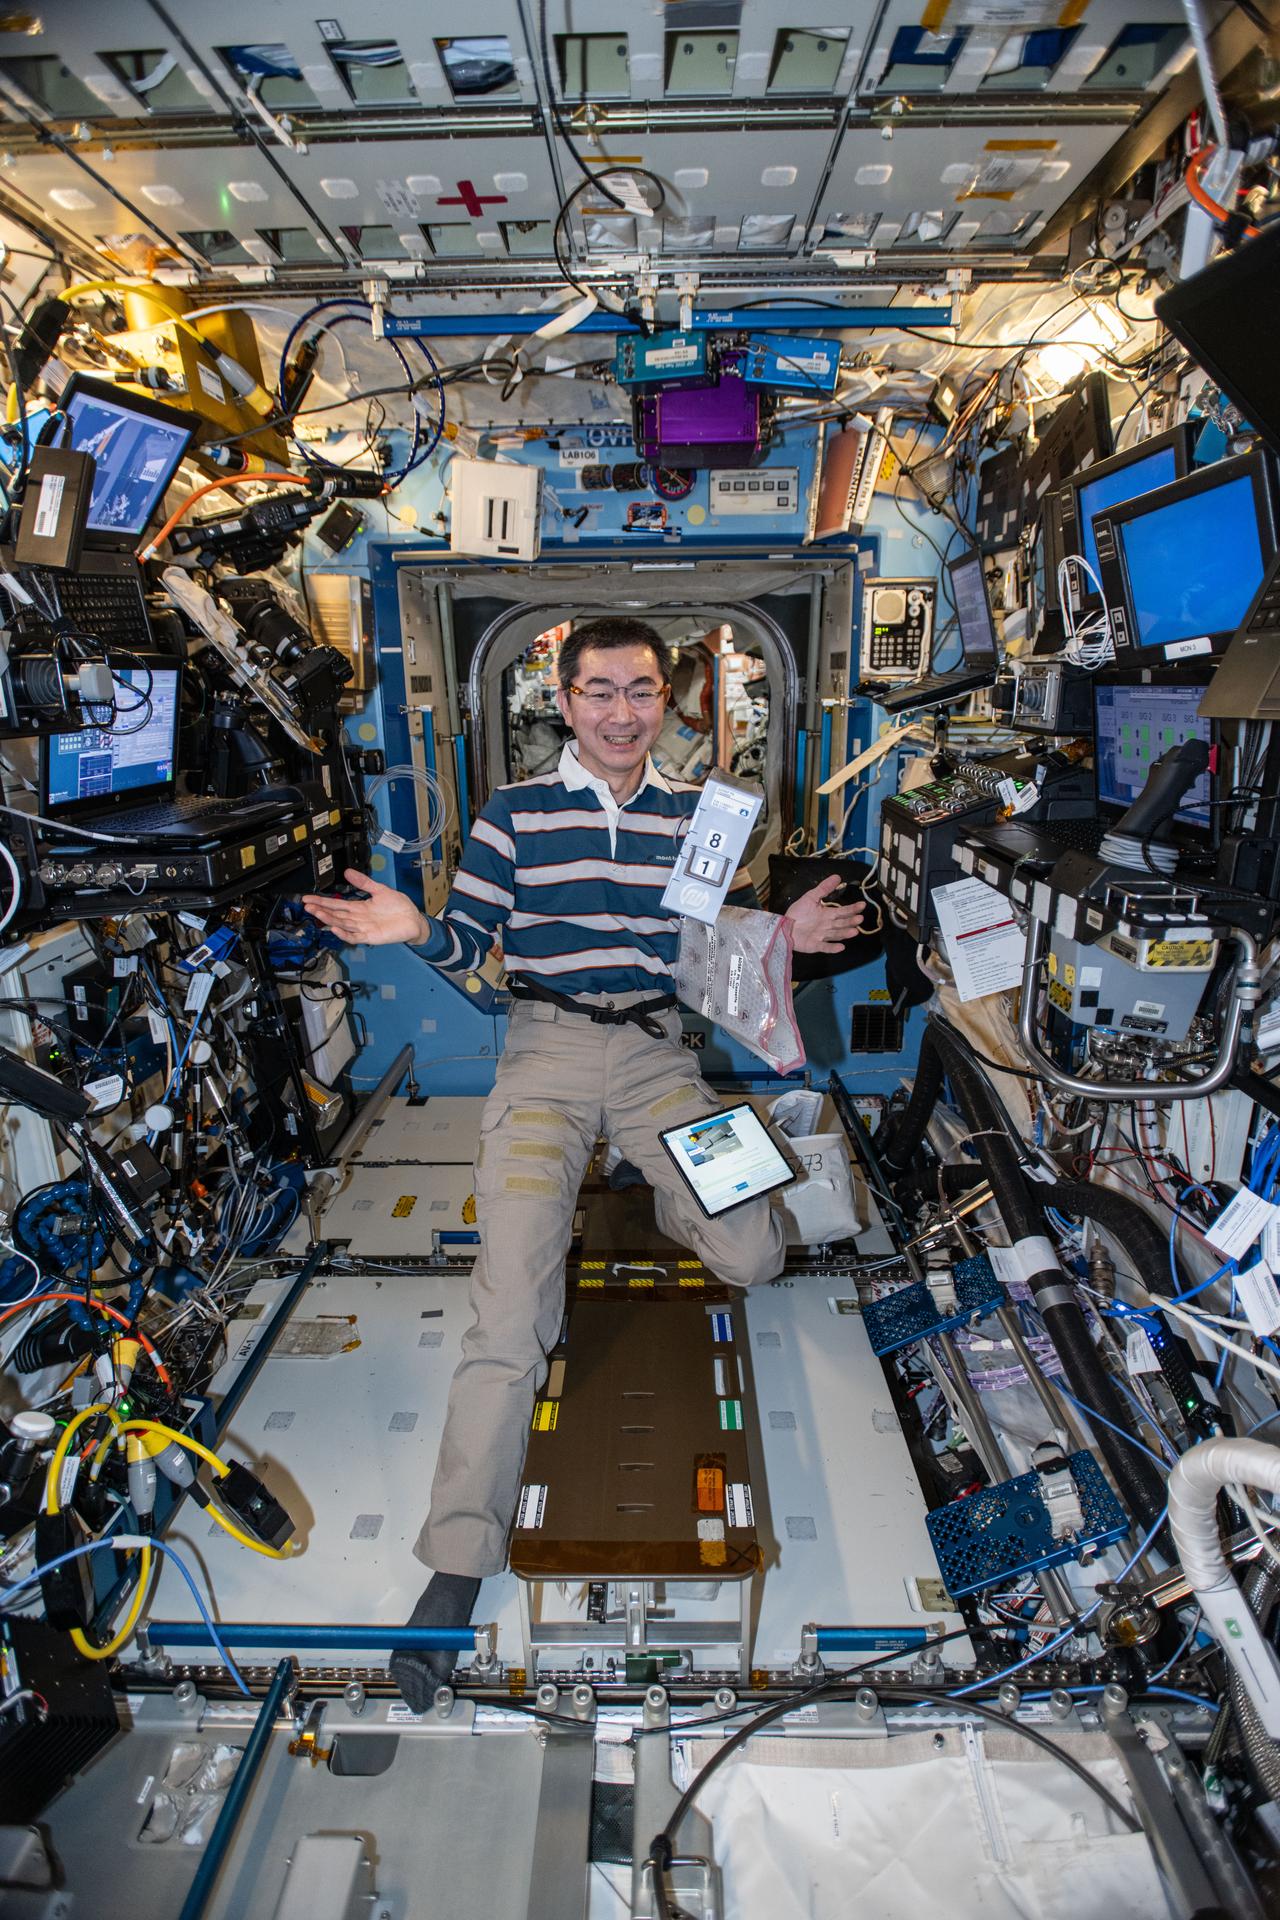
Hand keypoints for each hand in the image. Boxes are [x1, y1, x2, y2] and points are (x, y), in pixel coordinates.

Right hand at [300, 869, 430, 946]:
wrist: (414, 920)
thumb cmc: (399, 907)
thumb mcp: (380, 890)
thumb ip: (364, 882)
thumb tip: (348, 872)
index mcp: (359, 907)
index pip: (336, 904)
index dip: (322, 901)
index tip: (308, 898)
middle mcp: (359, 918)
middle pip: (336, 914)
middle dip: (321, 910)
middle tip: (307, 906)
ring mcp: (363, 928)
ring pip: (342, 924)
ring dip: (329, 920)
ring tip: (317, 913)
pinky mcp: (371, 937)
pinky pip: (355, 937)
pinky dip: (345, 934)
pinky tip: (335, 929)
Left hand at [785, 875, 865, 954]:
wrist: (783, 925)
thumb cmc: (798, 912)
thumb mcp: (811, 897)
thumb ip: (824, 888)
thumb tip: (837, 876)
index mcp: (827, 914)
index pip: (842, 912)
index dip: (852, 909)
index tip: (862, 905)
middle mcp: (827, 926)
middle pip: (841, 923)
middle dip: (851, 921)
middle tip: (860, 919)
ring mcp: (822, 936)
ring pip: (835, 934)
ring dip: (845, 933)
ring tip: (854, 931)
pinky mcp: (814, 945)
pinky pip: (824, 946)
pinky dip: (832, 948)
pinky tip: (841, 947)